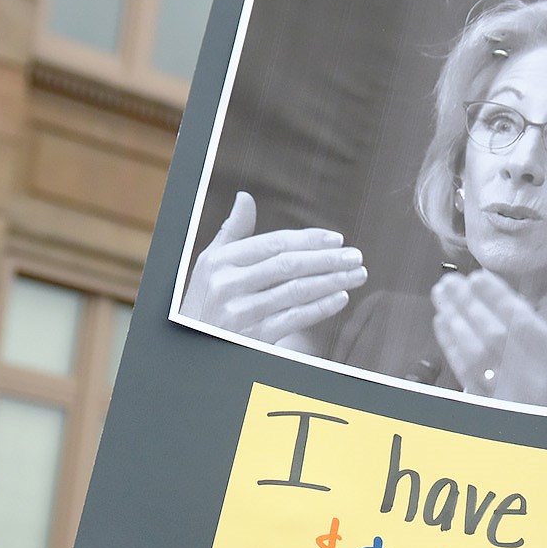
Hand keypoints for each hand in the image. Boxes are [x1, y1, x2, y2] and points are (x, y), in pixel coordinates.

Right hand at [180, 192, 364, 351]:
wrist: (190, 350)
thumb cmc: (203, 303)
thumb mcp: (209, 266)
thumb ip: (231, 233)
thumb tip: (245, 198)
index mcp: (219, 261)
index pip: (274, 244)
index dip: (309, 240)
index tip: (336, 239)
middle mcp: (228, 284)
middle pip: (289, 265)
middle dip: (328, 259)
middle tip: (356, 257)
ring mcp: (241, 313)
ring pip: (296, 291)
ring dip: (332, 281)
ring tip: (356, 275)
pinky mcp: (253, 338)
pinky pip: (294, 318)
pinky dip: (320, 307)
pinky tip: (340, 298)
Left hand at [432, 272, 546, 410]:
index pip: (520, 319)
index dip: (497, 296)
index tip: (478, 276)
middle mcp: (526, 370)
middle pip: (491, 330)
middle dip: (468, 302)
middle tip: (449, 280)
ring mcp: (503, 387)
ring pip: (474, 347)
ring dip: (455, 319)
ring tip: (440, 295)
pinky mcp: (486, 401)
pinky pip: (464, 370)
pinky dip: (451, 345)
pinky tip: (442, 324)